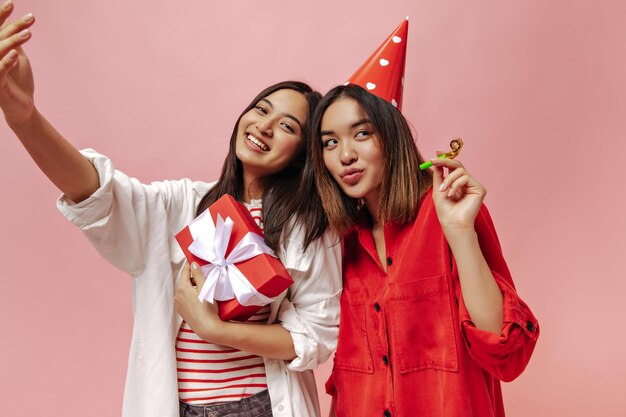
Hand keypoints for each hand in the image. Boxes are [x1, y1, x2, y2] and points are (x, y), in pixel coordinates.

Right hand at [0, 1, 35, 123]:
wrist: (22, 107)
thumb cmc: (18, 82)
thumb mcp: (16, 57)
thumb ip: (12, 41)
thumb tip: (13, 23)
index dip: (0, 17)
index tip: (11, 3)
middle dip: (11, 25)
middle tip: (27, 14)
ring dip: (13, 41)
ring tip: (28, 34)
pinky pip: (0, 72)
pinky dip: (6, 62)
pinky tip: (15, 54)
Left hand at [174, 262, 222, 340]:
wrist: (207, 327)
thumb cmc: (208, 307)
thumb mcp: (205, 288)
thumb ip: (198, 275)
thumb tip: (193, 264)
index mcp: (182, 288)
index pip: (185, 272)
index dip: (189, 265)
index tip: (192, 259)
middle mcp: (177, 295)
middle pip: (184, 281)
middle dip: (192, 277)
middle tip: (202, 274)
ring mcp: (178, 304)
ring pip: (184, 290)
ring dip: (191, 287)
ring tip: (202, 287)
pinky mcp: (181, 311)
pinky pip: (184, 298)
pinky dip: (189, 295)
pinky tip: (198, 298)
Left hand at [430, 155, 485, 232]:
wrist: (452, 222)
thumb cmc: (445, 210)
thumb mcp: (438, 189)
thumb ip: (439, 175)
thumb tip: (436, 160)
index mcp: (458, 183)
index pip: (453, 167)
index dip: (445, 158)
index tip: (436, 152)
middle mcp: (467, 183)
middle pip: (458, 165)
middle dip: (444, 161)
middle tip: (433, 161)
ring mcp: (474, 185)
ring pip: (460, 171)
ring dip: (448, 179)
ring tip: (443, 190)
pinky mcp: (480, 189)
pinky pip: (465, 177)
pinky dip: (456, 185)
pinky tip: (453, 195)